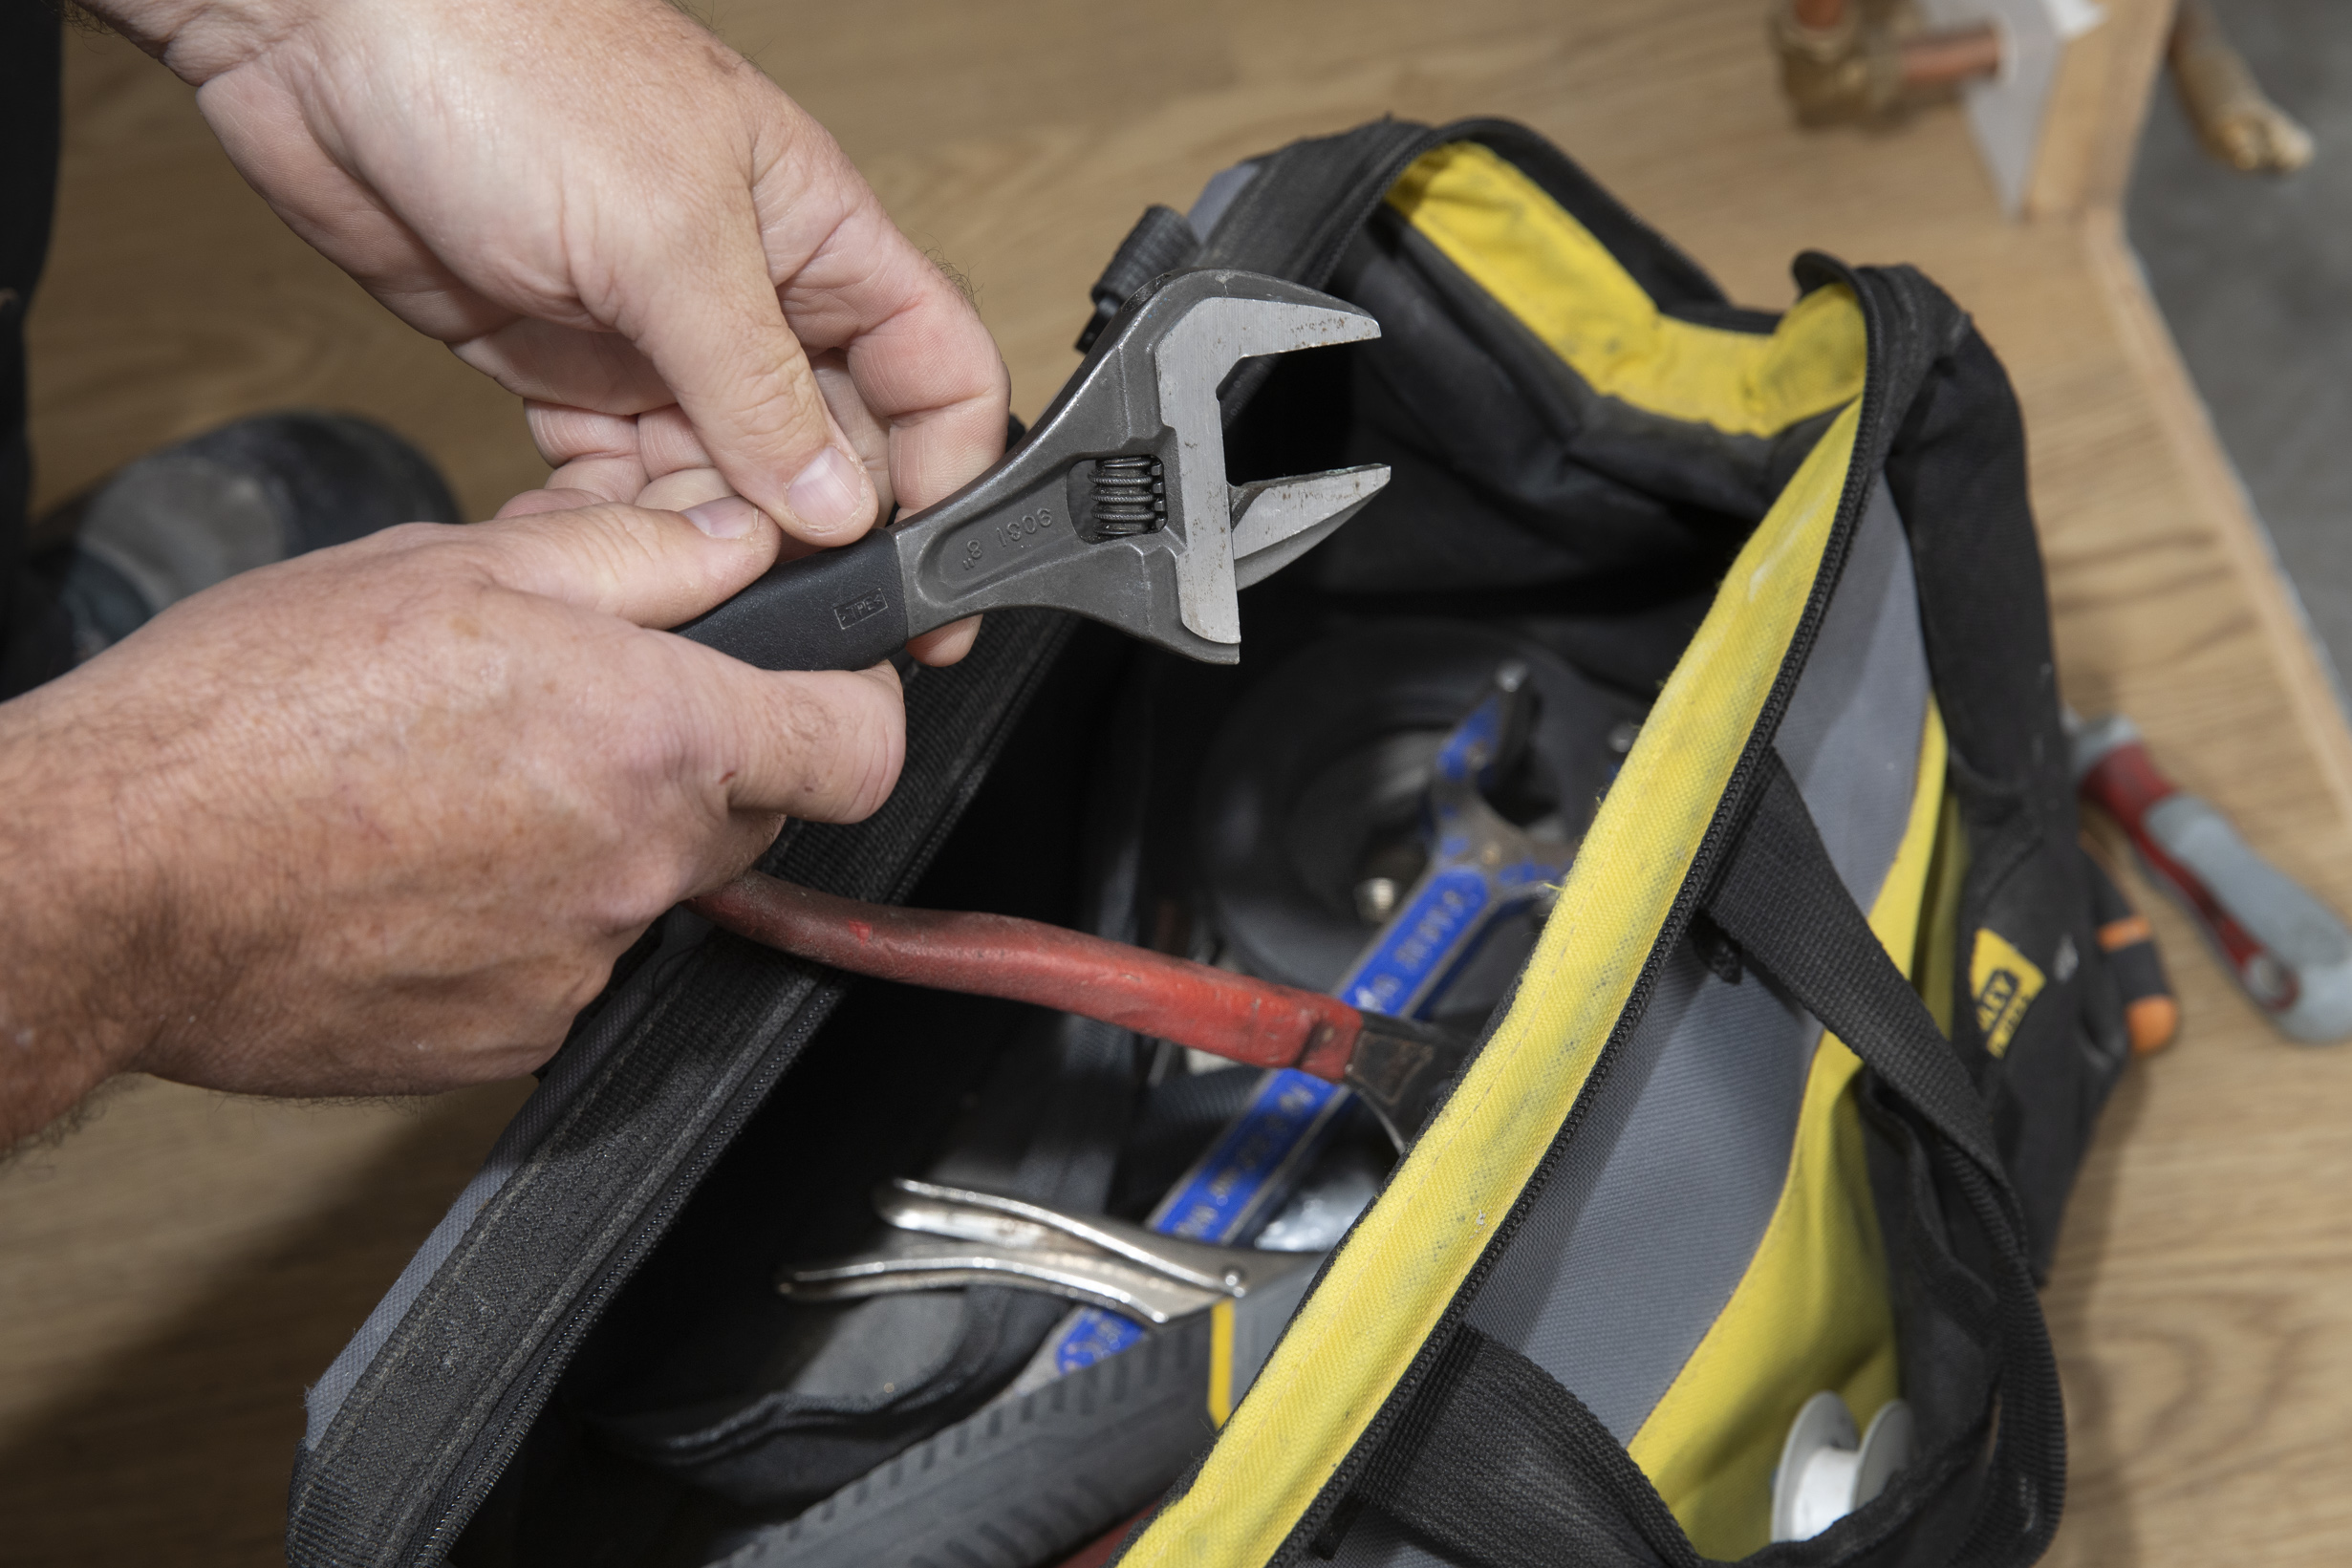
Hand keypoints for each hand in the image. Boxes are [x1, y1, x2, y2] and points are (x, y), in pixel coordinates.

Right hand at [0, 498, 899, 1144]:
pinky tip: (431, 865)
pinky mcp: (515, 1034)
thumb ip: (632, 557)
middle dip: (704, 755)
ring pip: (654, 884)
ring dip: (603, 833)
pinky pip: (573, 960)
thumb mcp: (453, 567)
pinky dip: (531, 913)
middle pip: (756, 813)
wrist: (108, 880)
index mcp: (652, 734)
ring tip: (471, 783)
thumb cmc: (248, 719)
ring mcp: (583, 963)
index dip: (854, 705)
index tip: (821, 685)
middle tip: (586, 708)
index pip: (861, 746)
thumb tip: (738, 541)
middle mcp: (640, 863)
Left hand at [95, 0, 1004, 661]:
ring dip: (705, 539)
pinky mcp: (561, 366)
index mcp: (819, 236)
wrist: (322, 29)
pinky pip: (617, 480)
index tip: (935, 581)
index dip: (955, 476)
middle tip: (785, 600)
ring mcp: (655, 337)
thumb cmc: (506, 59)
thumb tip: (838, 507)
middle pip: (834, 450)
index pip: (939, 372)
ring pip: (723, 480)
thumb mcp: (665, 234)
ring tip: (674, 576)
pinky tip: (596, 552)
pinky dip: (610, 525)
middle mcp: (750, 295)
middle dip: (818, 533)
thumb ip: (758, 385)